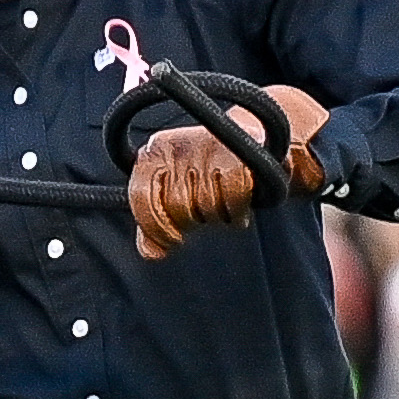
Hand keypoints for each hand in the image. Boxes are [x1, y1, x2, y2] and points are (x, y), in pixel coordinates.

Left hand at [128, 79, 328, 257]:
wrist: (257, 146)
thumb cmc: (208, 177)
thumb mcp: (177, 198)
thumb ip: (156, 226)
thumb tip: (153, 253)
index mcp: (152, 155)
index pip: (141, 197)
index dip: (156, 226)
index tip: (174, 240)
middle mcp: (176, 145)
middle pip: (177, 204)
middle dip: (194, 220)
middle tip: (206, 215)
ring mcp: (207, 145)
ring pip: (205, 202)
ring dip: (218, 216)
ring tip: (223, 208)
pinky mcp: (238, 151)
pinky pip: (233, 195)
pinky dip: (236, 211)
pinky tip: (238, 212)